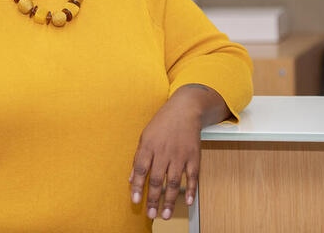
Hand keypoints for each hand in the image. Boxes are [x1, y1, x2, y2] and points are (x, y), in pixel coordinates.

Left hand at [128, 84, 228, 219]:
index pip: (140, 169)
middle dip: (153, 199)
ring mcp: (180, 154)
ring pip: (173, 182)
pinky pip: (192, 176)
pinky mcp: (193, 156)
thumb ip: (138, 157)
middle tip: (150, 215)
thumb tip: (130, 178)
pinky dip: (190, 189)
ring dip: (169, 200)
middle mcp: (164, 151)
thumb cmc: (163, 123)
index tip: (135, 201)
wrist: (185, 109)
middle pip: (157, 179)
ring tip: (164, 215)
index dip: (137, 186)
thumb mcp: (145, 136)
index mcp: (148, 145)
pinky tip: (186, 201)